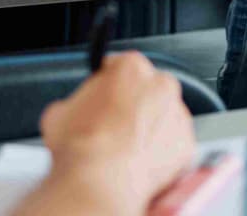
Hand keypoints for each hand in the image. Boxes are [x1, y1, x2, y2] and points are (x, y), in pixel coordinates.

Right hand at [39, 53, 195, 214]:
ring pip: (163, 117)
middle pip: (146, 89)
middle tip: (112, 126)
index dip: (108, 84)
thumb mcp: (60, 112)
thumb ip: (75, 102)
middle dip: (132, 104)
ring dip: (148, 128)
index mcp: (131, 66)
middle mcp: (161, 85)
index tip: (102, 97)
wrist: (100, 181)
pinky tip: (138, 162)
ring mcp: (178, 115)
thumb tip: (73, 111)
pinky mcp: (186, 145)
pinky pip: (173, 145)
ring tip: (124, 149)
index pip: (120, 66)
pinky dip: (160, 152)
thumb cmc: (82, 146)